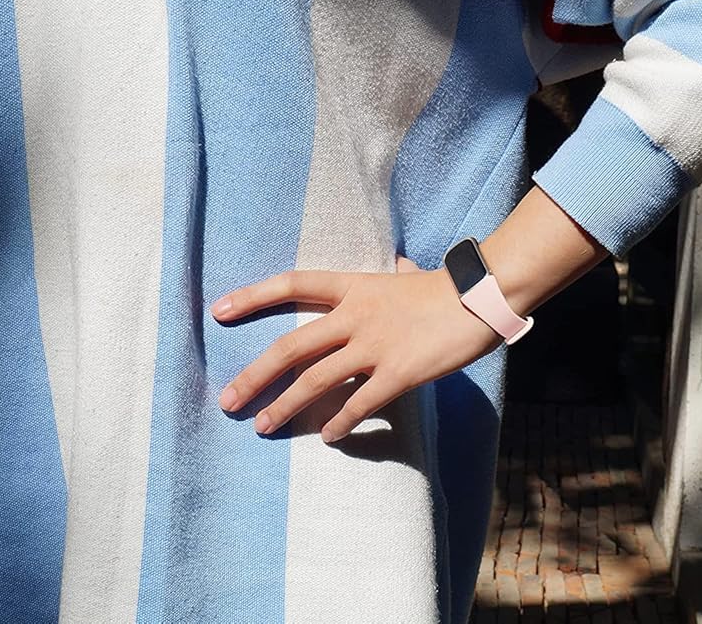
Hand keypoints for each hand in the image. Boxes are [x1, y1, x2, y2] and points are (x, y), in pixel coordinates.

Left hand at [210, 257, 500, 441]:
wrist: (482, 297)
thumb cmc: (446, 287)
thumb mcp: (408, 275)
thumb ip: (392, 276)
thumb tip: (398, 265)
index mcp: (354, 287)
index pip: (292, 284)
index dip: (253, 297)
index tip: (219, 311)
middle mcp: (355, 316)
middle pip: (291, 346)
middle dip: (254, 375)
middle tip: (227, 400)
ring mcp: (375, 345)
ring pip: (316, 380)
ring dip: (285, 406)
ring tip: (263, 426)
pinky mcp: (399, 373)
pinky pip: (359, 403)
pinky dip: (340, 422)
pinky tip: (329, 436)